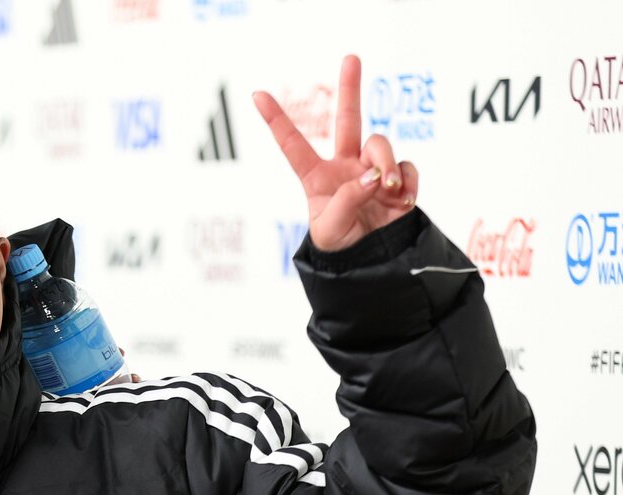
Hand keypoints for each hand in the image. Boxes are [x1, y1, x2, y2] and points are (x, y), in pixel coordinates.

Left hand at [253, 55, 417, 251]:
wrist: (369, 266)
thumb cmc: (339, 248)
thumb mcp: (330, 228)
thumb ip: (348, 199)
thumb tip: (375, 175)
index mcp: (316, 177)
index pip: (293, 145)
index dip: (276, 120)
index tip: (257, 95)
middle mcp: (345, 167)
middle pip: (348, 120)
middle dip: (350, 88)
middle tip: (351, 57)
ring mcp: (373, 171)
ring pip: (382, 144)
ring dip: (386, 164)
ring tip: (388, 191)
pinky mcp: (398, 181)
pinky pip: (406, 167)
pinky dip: (408, 181)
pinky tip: (403, 201)